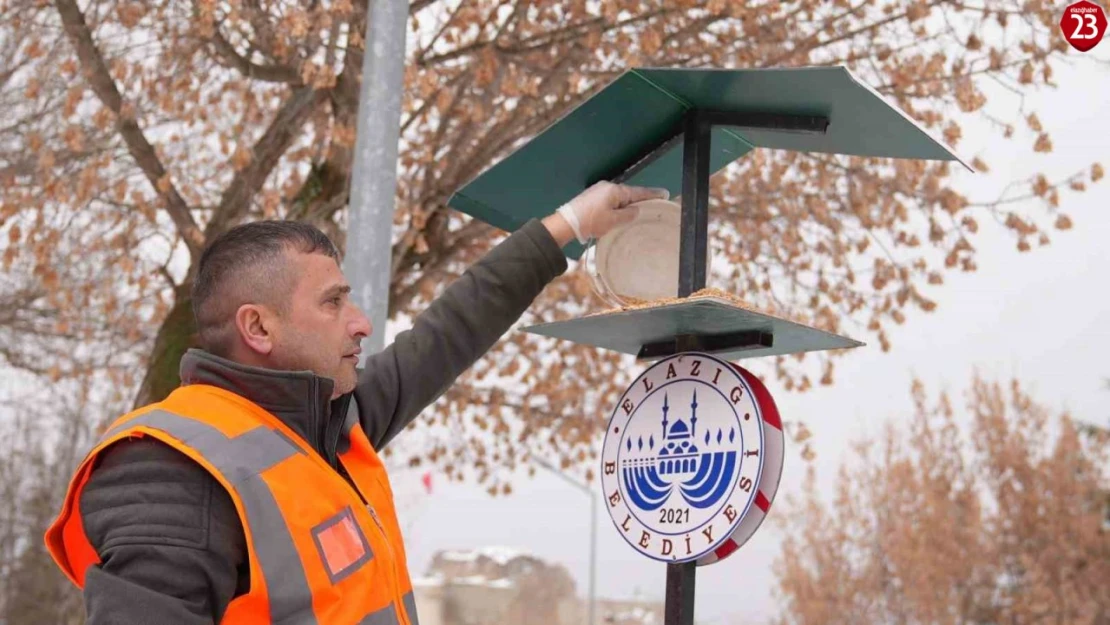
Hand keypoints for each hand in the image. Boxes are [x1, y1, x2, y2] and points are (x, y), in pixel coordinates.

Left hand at [552, 182, 669, 244]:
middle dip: (640, 199)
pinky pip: (611, 200)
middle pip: (628, 193)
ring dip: (627, 204)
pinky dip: (618, 206)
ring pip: (619, 197)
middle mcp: (607, 187)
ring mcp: (598, 191)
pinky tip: (621, 213)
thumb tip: (636, 210)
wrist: (566, 223)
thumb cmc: (591, 222)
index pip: (638, 192)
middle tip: (652, 205)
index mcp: (615, 190)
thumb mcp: (613, 221)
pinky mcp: (592, 197)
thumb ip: (628, 215)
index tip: (663, 193)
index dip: (652, 194)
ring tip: (637, 212)